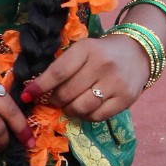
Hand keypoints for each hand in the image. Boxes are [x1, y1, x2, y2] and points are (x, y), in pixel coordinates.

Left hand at [23, 34, 151, 120]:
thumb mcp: (83, 50)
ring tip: (69, 104)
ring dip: (69, 110)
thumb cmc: (102, 53)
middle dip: (54, 100)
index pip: (58, 72)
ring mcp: (115, 83)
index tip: (27, 94)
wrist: (138, 53)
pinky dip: (85, 116)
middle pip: (67, 93)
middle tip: (54, 99)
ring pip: (80, 108)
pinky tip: (85, 109)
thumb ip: (63, 66)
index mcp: (87, 49)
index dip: (40, 86)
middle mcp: (102, 65)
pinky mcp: (125, 99)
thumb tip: (35, 90)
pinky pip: (96, 116)